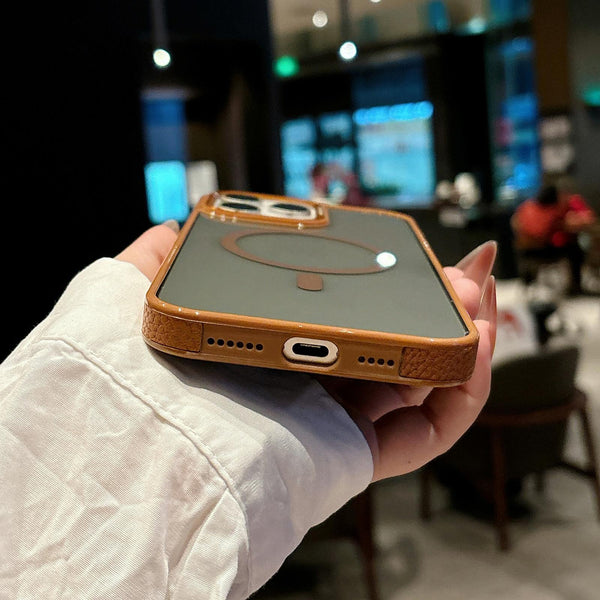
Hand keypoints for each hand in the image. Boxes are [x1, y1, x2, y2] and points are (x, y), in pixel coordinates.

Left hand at [117, 225, 496, 483]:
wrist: (133, 429)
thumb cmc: (133, 360)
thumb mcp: (142, 289)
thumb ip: (164, 255)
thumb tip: (179, 226)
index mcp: (273, 346)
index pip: (346, 316)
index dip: (390, 287)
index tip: (416, 254)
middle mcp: (307, 384)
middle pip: (394, 346)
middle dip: (440, 307)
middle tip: (467, 273)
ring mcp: (333, 420)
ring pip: (419, 386)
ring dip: (462, 341)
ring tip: (482, 299)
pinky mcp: (351, 456)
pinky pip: (425, 432)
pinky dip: (461, 391)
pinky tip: (476, 347)